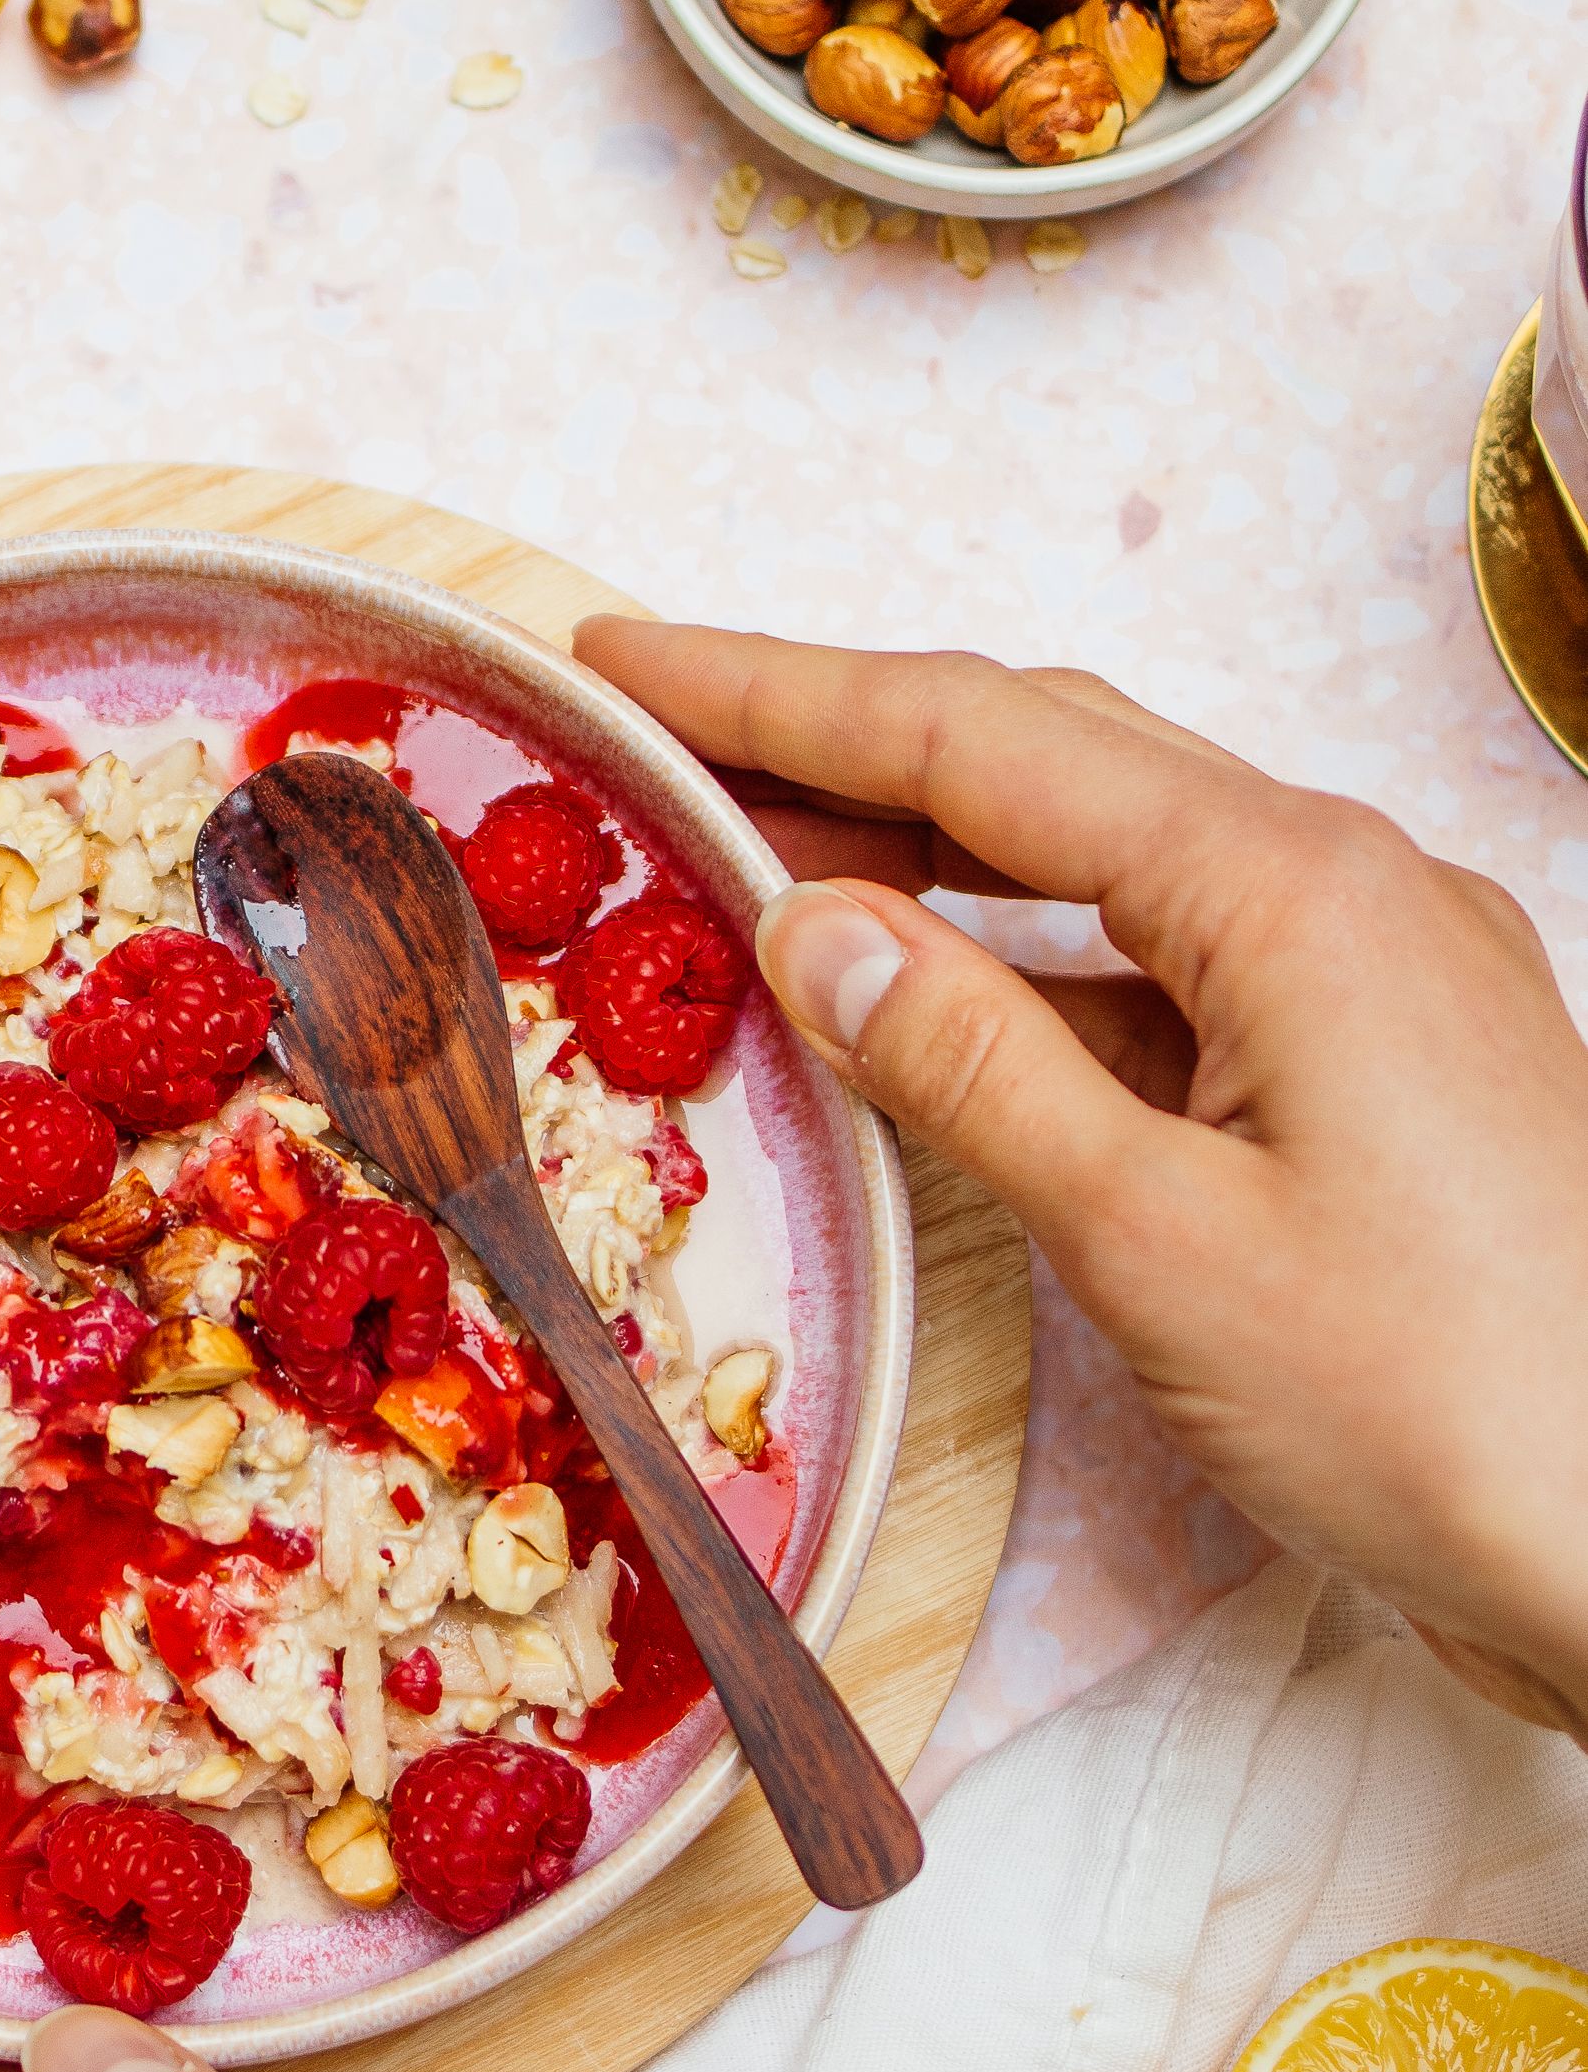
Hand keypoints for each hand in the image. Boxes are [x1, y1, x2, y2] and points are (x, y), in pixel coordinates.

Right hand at [575, 619, 1587, 1740]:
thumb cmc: (1449, 1411)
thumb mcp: (1161, 1242)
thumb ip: (972, 1066)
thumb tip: (808, 924)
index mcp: (1292, 888)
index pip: (980, 738)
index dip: (780, 696)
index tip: (624, 660)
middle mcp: (1349, 890)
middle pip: (1050, 763)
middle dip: (842, 747)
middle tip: (658, 749)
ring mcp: (1383, 976)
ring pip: (1115, 863)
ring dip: (935, 858)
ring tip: (755, 868)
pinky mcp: (1390, 1070)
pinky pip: (1176, 969)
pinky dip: (1037, 971)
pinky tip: (942, 1010)